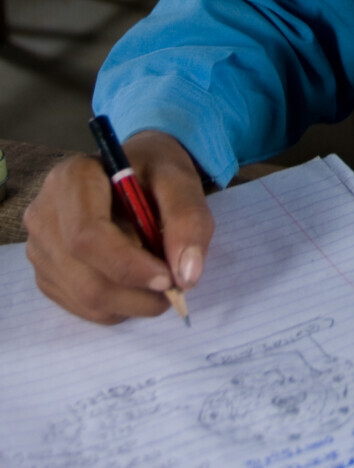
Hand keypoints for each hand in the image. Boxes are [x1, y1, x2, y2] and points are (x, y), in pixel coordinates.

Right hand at [23, 130, 213, 324]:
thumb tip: (186, 274)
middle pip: (86, 276)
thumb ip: (188, 219)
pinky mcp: (46, 274)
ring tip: (161, 282)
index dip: (128, 265)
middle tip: (176, 288)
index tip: (168, 278)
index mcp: (70, 178)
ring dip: (132, 302)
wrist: (134, 172)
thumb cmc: (153, 171)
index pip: (88, 236)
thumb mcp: (179, 178)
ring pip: (86, 297)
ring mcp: (40, 248)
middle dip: (137, 292)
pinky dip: (119, 305)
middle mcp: (45, 214)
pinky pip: (83, 306)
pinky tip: (137, 283)